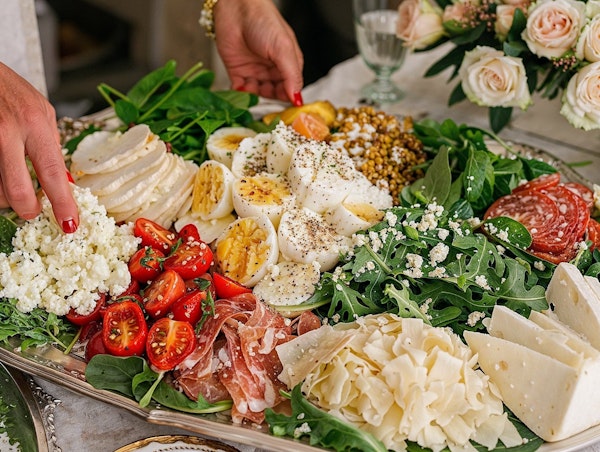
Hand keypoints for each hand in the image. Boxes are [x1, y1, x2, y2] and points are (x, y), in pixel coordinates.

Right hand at [0, 63, 77, 231]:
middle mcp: (8, 131)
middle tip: (32, 210)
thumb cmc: (8, 89)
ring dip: (5, 196)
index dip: (62, 204)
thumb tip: (64, 181)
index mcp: (35, 123)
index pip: (53, 174)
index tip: (70, 224)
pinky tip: (1, 171)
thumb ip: (51, 145)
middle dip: (27, 209)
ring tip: (12, 181)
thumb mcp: (41, 110)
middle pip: (17, 191)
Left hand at [213, 0, 303, 104]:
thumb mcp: (283, 49)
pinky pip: (240, 90)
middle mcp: (272, 69)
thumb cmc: (264, 21)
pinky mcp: (237, 71)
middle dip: (272, 103)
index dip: (289, 101)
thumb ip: (291, 75)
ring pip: (258, 94)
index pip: (291, 89)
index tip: (286, 113)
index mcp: (288, 63)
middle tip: (269, 110)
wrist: (236, 7)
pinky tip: (243, 96)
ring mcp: (255, 71)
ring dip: (256, 100)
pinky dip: (242, 96)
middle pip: (274, 94)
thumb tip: (298, 99)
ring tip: (254, 101)